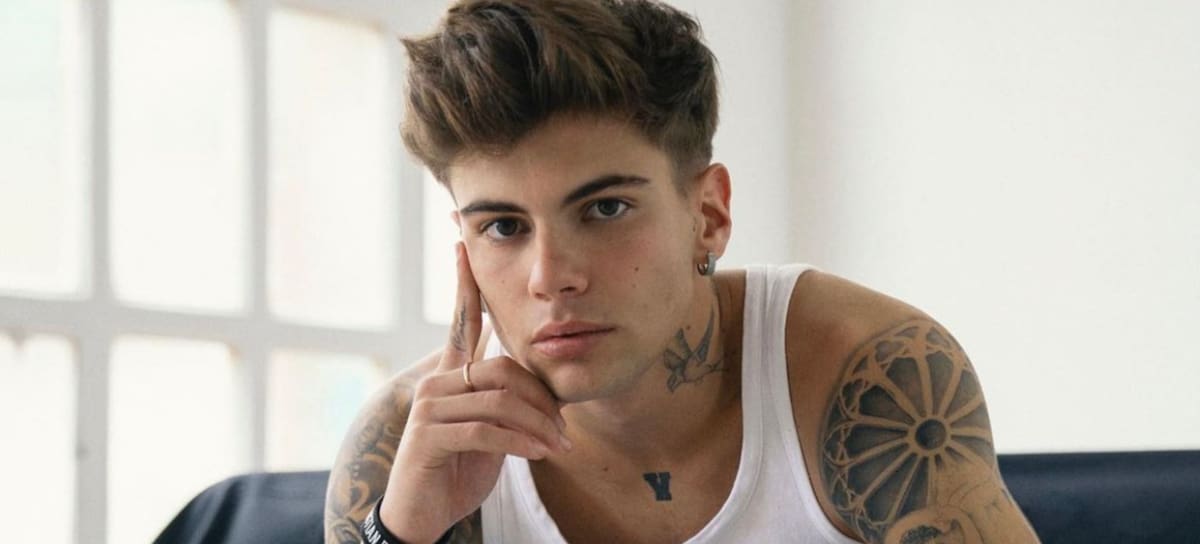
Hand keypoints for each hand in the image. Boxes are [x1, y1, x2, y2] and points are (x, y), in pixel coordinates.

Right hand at [378, 242, 571, 542]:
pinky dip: (521, 442)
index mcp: (451, 376)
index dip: (463, 284)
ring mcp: (428, 408)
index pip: (461, 322)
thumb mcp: (494, 432)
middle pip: (502, 369)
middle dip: (541, 397)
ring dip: (538, 425)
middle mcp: (436, 384)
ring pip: (499, 400)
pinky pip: (487, 430)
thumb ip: (511, 402)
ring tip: (559, 446)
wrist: (424, 514)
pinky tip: (539, 454)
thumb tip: (546, 383)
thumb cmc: (460, 469)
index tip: (462, 245)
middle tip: (564, 427)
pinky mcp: (428, 436)